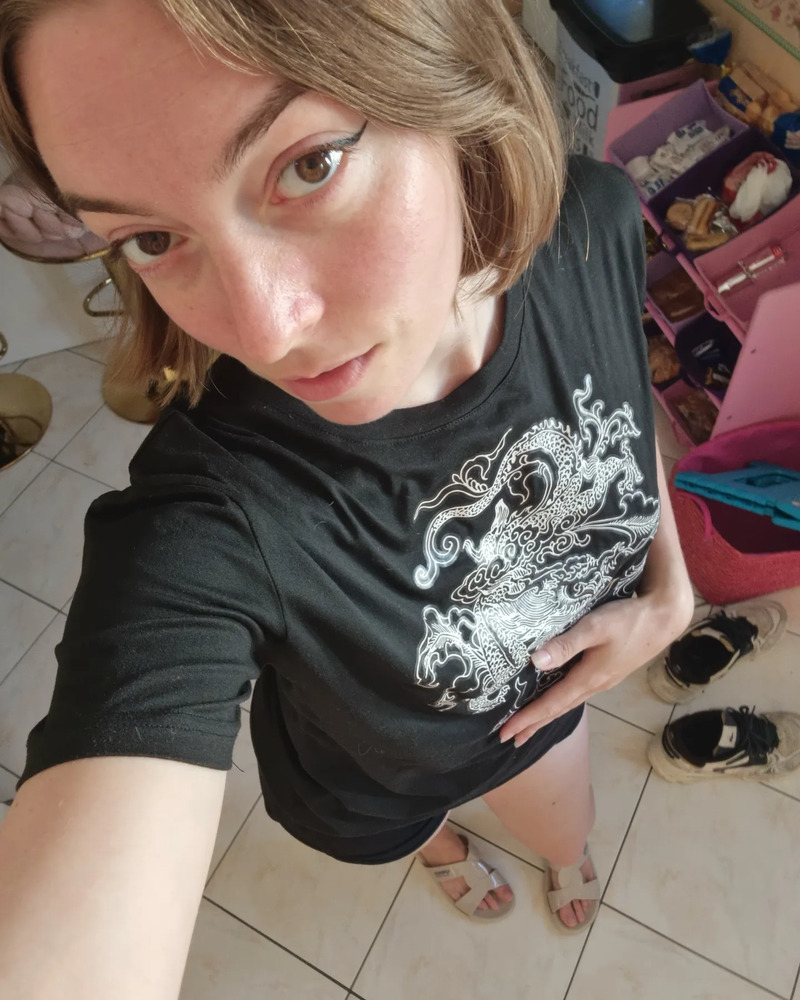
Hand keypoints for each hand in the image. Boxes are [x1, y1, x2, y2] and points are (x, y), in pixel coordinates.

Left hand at [499, 591, 692, 747]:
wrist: (664, 618)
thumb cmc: (628, 620)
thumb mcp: (594, 627)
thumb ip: (565, 644)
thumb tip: (535, 661)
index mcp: (589, 678)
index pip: (551, 704)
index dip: (527, 719)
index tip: (505, 732)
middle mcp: (595, 685)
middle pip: (558, 710)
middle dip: (534, 725)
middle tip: (509, 739)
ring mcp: (604, 681)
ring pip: (568, 703)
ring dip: (547, 716)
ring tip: (529, 726)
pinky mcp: (609, 672)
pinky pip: (577, 694)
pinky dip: (560, 703)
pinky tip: (557, 699)